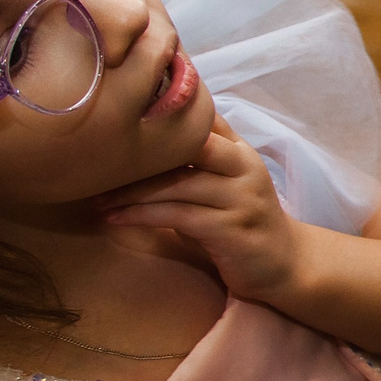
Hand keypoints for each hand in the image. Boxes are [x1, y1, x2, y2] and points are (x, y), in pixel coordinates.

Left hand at [99, 116, 306, 303]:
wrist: (283, 264)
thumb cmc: (239, 221)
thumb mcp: (224, 183)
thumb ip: (197, 159)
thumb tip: (143, 134)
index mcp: (240, 151)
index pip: (201, 120)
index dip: (161, 116)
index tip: (116, 122)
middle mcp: (245, 167)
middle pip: (189, 145)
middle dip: (141, 155)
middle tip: (97, 165)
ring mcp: (241, 198)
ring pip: (177, 184)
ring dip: (132, 192)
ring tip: (99, 199)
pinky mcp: (231, 229)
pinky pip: (178, 215)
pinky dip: (141, 216)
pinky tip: (116, 219)